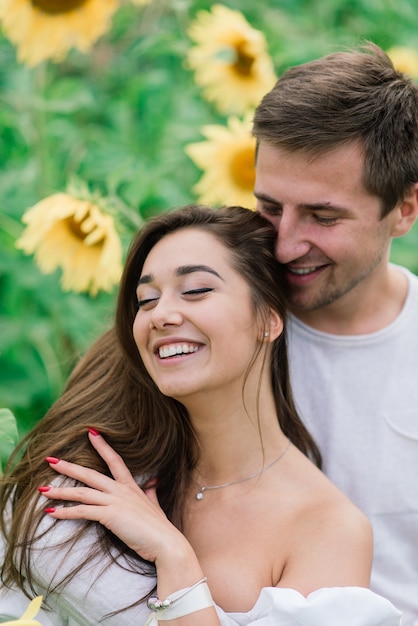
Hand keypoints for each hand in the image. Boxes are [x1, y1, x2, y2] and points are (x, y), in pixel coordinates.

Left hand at [40, 430, 184, 563]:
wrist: (165, 542)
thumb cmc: (159, 527)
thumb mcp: (154, 504)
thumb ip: (150, 491)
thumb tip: (152, 482)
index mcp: (130, 486)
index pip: (115, 460)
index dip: (102, 446)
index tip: (91, 432)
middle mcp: (120, 490)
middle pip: (89, 474)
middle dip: (68, 467)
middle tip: (50, 460)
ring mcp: (114, 501)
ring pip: (81, 492)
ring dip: (60, 491)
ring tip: (42, 489)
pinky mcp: (109, 516)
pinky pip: (82, 511)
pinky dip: (65, 512)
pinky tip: (52, 512)